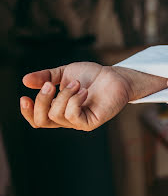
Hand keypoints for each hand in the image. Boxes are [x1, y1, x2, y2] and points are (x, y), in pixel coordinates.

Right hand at [20, 62, 166, 130]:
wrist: (114, 76)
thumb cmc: (91, 76)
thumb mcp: (65, 73)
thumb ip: (45, 77)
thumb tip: (25, 81)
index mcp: (58, 109)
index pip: (37, 119)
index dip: (28, 111)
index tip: (25, 96)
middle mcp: (67, 118)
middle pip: (42, 120)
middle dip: (42, 101)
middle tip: (49, 84)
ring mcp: (79, 122)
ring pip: (57, 115)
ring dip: (64, 95)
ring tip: (77, 83)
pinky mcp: (90, 122)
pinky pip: (73, 116)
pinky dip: (75, 101)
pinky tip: (84, 91)